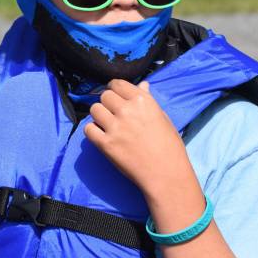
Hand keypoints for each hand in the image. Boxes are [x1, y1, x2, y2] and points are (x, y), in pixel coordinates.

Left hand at [84, 79, 193, 197]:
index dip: (114, 89)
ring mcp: (115, 127)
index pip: (118, 84)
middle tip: (113, 114)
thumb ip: (148, 100)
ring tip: (107, 125)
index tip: (115, 96)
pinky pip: (88, 129)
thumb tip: (142, 84)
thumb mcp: (163, 118)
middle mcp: (127, 110)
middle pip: (104, 96)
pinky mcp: (105, 144)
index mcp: (143, 101)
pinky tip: (102, 136)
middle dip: (107, 103)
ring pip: (94, 109)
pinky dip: (93, 131)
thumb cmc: (169, 146)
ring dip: (99, 116)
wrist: (165, 173)